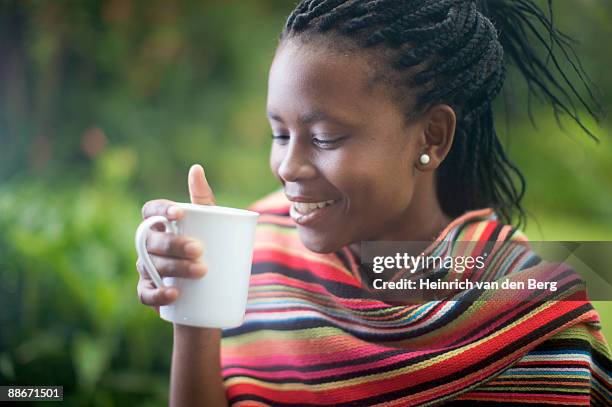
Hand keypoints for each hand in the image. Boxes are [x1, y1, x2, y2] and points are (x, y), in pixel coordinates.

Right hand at [136, 164, 215, 312]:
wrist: (210, 291)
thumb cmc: (207, 248)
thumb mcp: (210, 224)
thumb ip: (203, 199)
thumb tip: (196, 168)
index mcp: (159, 225)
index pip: (150, 211)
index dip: (160, 210)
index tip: (180, 213)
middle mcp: (148, 246)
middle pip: (152, 241)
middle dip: (174, 244)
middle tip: (200, 249)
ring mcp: (146, 269)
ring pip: (152, 266)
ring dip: (174, 268)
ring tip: (201, 270)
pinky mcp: (150, 293)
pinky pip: (145, 294)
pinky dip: (158, 295)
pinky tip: (173, 294)